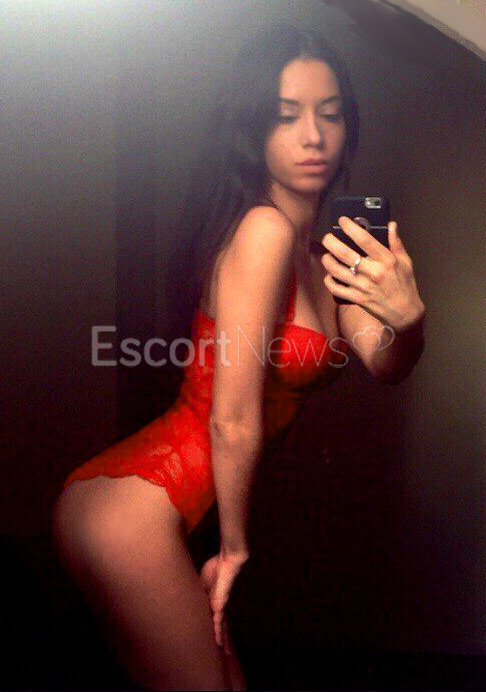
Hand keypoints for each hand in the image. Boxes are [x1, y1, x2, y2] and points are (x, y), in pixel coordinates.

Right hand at [199, 550, 248, 653]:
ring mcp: (221, 605)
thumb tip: (182, 593)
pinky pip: (219, 620)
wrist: (228, 560)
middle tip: (225, 651)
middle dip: (222, 637)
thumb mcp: (201, 581)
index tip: (215, 639)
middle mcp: (218, 605)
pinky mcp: (221, 603)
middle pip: (221, 625)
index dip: (215, 628)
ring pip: (222, 626)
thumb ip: (195, 589)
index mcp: (213, 600)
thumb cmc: (216, 567)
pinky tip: (218, 641)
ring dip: (222, 638)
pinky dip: (218, 631)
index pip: (215, 617)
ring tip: (224, 651)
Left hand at [321, 217, 425, 332]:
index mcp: (386, 261)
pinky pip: (336, 289)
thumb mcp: (406, 262)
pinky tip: (328, 275)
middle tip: (327, 238)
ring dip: (327, 261)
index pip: (365, 240)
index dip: (350, 228)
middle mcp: (372, 272)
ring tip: (326, 255)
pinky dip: (329, 281)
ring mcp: (362, 286)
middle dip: (331, 242)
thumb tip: (391, 225)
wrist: (404, 313)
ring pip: (336, 270)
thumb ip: (396, 243)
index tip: (342, 221)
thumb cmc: (405, 286)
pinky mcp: (356, 299)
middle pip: (345, 254)